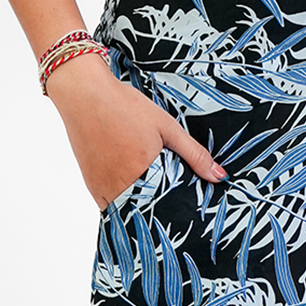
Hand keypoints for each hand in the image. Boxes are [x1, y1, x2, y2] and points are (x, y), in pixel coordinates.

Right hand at [46, 52, 226, 210]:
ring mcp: (102, 188)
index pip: (168, 205)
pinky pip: (110, 204)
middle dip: (161, 207)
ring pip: (128, 210)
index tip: (190, 208)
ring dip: (141, 204)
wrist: (85, 95)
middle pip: (148, 211)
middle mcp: (120, 186)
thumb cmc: (124, 106)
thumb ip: (193, 153)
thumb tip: (220, 177)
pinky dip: (123, 198)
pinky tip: (130, 180)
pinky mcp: (90, 185)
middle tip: (171, 195)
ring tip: (151, 186)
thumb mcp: (165, 126)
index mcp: (143, 172)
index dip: (179, 206)